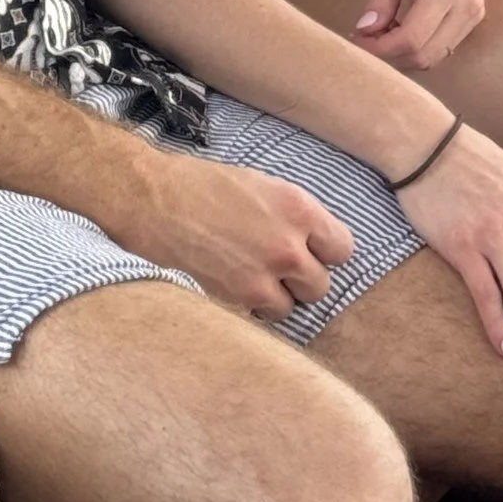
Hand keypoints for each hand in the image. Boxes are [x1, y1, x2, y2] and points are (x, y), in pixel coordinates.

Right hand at [121, 152, 355, 320]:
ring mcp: (266, 274)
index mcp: (299, 208)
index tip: (310, 251)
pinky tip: (240, 285)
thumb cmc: (207, 186)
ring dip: (281, 295)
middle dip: (302, 277)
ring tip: (257, 276)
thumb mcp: (263, 185)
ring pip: (297, 305)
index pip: (343, 249)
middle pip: (321, 283)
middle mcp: (289, 244)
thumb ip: (294, 215)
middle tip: (279, 265)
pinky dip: (258, 307)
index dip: (325, 251)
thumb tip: (313, 240)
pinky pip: (267, 316)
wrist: (159, 201)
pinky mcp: (241, 296)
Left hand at [354, 0, 485, 68]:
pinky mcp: (474, 13)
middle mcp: (467, 6)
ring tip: (381, 29)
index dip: (379, 47)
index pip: (411, 40)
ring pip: (436, 56)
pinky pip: (445, 45)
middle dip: (391, 54)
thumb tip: (365, 31)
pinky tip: (400, 26)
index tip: (356, 38)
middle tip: (365, 37)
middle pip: (425, 56)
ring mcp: (475, 11)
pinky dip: (420, 45)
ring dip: (405, 52)